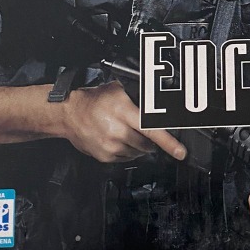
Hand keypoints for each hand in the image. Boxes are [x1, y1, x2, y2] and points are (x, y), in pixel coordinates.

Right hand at [61, 81, 186, 163]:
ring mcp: (111, 146)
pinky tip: (117, 139)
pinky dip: (127, 151)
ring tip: (125, 132)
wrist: (69, 113)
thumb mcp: (119, 91)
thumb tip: (159, 107)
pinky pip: (127, 158)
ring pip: (138, 152)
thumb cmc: (95, 101)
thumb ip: (139, 99)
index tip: (180, 152)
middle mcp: (117, 130)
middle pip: (147, 143)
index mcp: (123, 112)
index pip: (151, 129)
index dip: (168, 142)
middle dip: (150, 139)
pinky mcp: (105, 156)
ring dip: (138, 145)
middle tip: (139, 128)